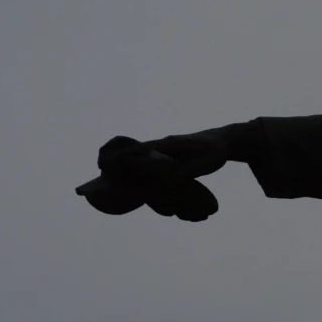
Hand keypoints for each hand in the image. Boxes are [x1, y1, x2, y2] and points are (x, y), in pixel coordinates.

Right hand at [92, 131, 229, 219]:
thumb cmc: (215, 152)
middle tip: (97, 171)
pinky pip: (145, 158)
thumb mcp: (206, 164)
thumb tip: (168, 182)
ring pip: (136, 154)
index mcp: (168, 146)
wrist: (223, 140)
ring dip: (121, 162)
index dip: (122, 156)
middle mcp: (161, 145)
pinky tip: (127, 179)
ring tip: (104, 178)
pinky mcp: (166, 154)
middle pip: (131, 149)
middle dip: (113, 157)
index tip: (105, 164)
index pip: (139, 150)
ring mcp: (162, 149)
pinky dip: (133, 164)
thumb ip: (188, 171)